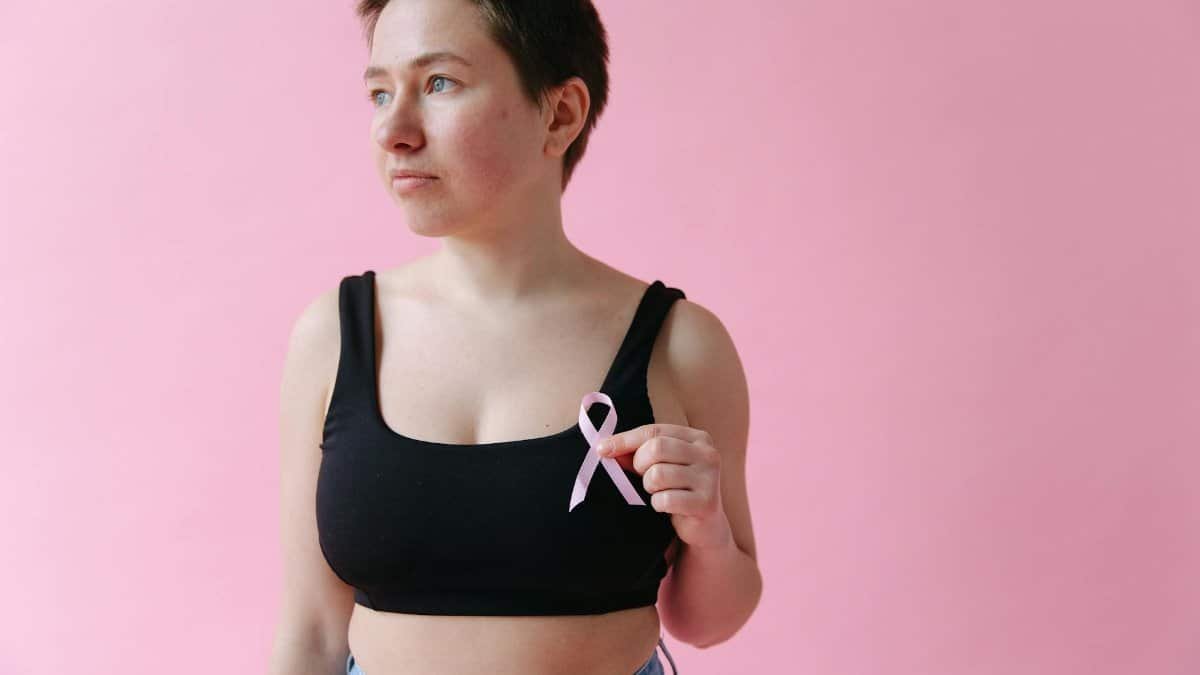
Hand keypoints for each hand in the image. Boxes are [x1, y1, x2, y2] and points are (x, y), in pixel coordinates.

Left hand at [597, 423, 732, 550]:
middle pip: (656, 448)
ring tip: (658, 493)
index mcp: (697, 438)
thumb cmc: (678, 490)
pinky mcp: (706, 503)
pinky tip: (667, 507)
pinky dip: (658, 505)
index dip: (625, 440)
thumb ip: (636, 454)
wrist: (705, 527)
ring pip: (657, 475)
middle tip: (644, 479)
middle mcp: (708, 454)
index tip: (602, 449)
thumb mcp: (660, 466)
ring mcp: (709, 478)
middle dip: (640, 466)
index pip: (654, 431)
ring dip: (649, 488)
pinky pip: (665, 499)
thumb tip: (605, 448)